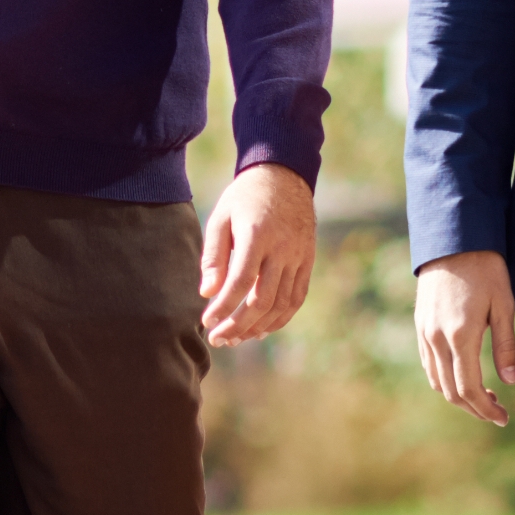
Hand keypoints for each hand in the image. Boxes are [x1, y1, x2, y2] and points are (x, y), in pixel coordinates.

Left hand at [201, 165, 317, 342]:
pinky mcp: (307, 261)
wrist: (285, 175)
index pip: (240, 282)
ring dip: (259, 326)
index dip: (223, 307)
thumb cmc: (245, 197)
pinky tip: (262, 329)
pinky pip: (297, 297)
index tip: (207, 322)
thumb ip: (214, 256)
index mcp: (258, 235)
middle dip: (238, 324)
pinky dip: (280, 318)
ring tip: (237, 338)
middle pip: (262, 299)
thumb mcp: (221, 217)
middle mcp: (282, 249)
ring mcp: (298, 256)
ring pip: (281, 304)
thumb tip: (208, 293)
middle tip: (219, 339)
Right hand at [415, 250, 514, 425]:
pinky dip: (445, 380)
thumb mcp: (504, 304)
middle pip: (451, 392)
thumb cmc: (486, 269)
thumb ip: (506, 345)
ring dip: (459, 396)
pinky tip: (463, 376)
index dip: (486, 409)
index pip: (470, 388)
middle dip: (474, 408)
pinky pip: (429, 365)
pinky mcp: (420, 325)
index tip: (503, 418)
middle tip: (497, 412)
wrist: (453, 240)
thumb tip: (509, 381)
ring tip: (485, 396)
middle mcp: (437, 338)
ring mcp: (425, 333)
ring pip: (437, 381)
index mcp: (461, 335)